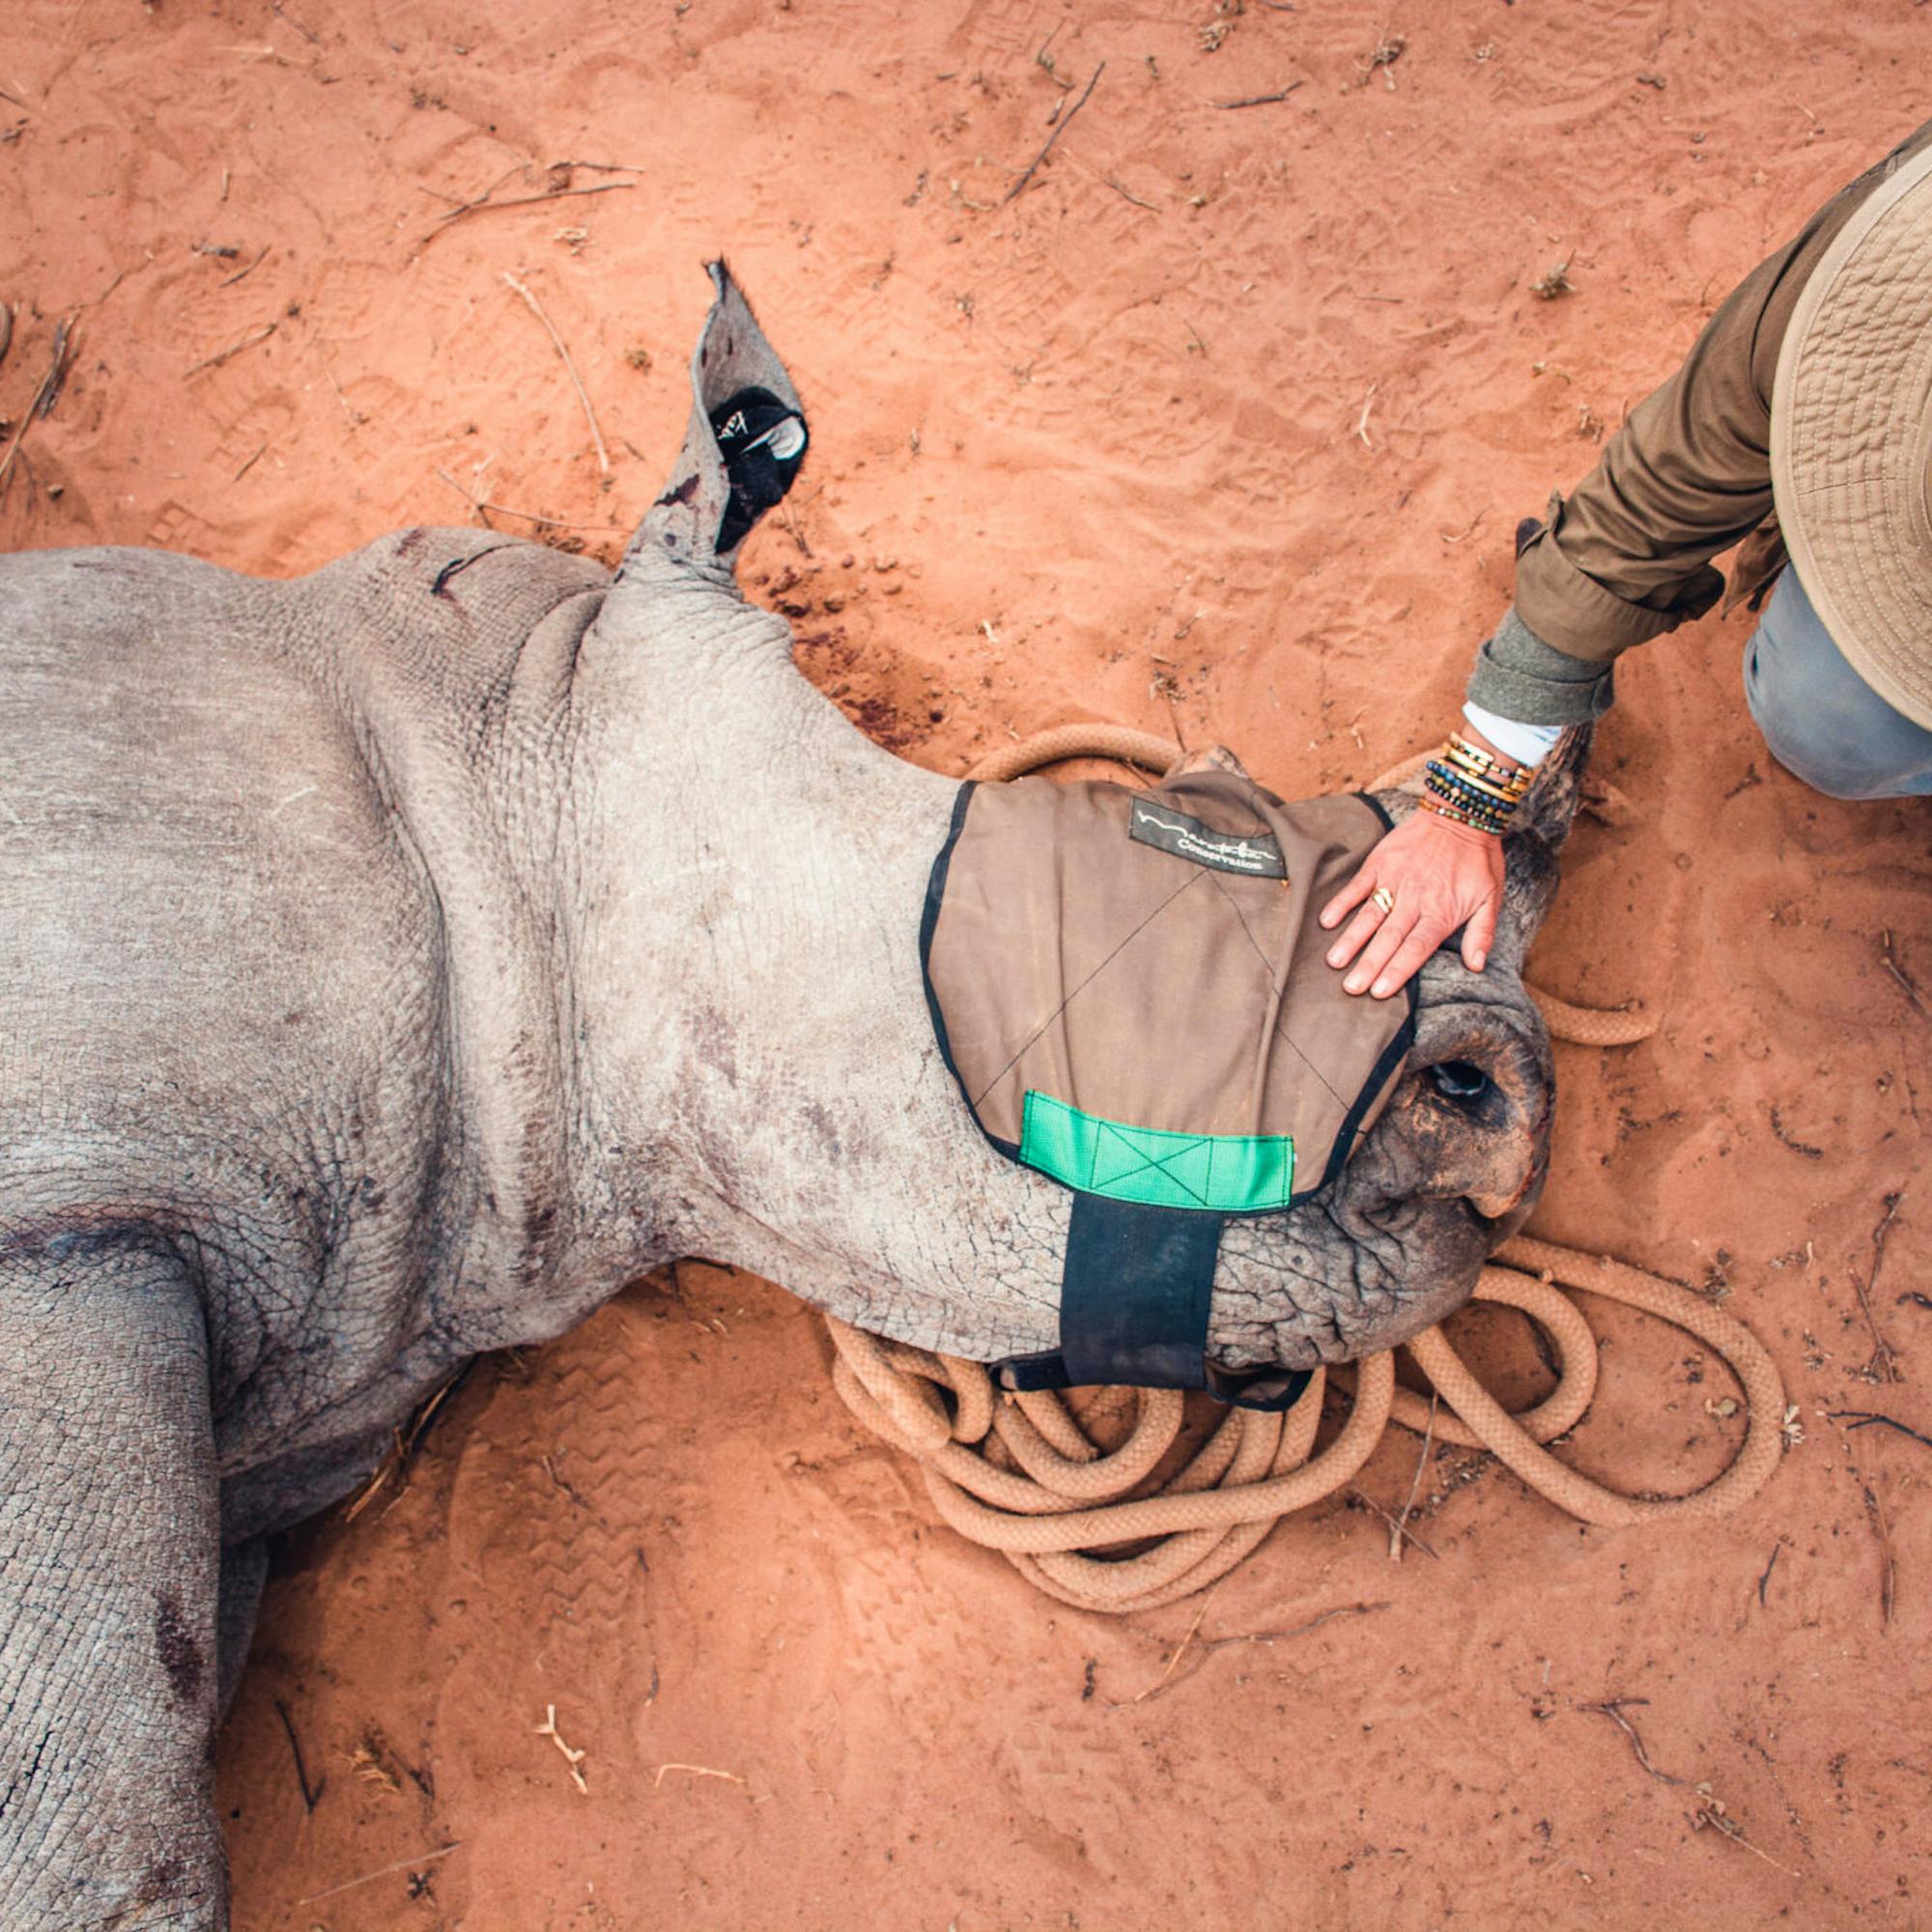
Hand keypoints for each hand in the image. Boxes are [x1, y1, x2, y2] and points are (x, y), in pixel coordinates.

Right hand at [1319, 808, 1505, 997]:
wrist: (1462, 814)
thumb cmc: (1478, 859)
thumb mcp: (1491, 897)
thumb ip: (1482, 933)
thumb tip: (1477, 966)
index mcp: (1441, 913)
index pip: (1416, 948)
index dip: (1397, 970)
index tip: (1379, 991)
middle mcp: (1415, 900)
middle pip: (1389, 938)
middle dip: (1369, 964)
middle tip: (1351, 987)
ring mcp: (1395, 881)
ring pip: (1370, 916)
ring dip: (1351, 939)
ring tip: (1335, 962)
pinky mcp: (1381, 864)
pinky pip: (1358, 886)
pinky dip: (1342, 903)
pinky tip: (1327, 921)